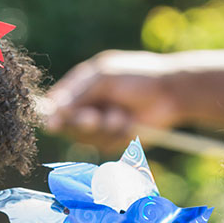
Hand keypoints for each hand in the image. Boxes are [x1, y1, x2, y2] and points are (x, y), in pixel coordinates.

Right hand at [42, 50, 186, 150]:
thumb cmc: (137, 76)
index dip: (52, 115)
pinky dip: (118, 135)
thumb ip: (77, 93)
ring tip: (122, 114)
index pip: (56, 105)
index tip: (53, 124)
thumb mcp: (104, 77)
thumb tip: (52, 109)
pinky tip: (131, 122)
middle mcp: (87, 107)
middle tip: (94, 117)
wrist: (171, 93)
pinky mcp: (115, 139)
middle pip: (67, 126)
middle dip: (82, 123)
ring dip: (104, 127)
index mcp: (80, 87)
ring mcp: (100, 125)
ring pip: (86, 138)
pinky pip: (105, 145)